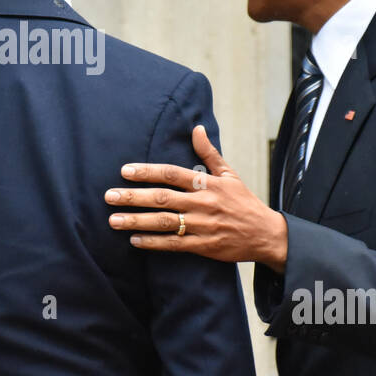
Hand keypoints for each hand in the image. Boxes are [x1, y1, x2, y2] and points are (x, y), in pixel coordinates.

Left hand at [105, 125, 287, 271]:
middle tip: (109, 195)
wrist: (265, 234)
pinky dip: (153, 243)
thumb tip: (196, 128)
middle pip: (163, 198)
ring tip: (114, 220)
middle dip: (134, 197)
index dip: (148, 172)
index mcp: (207, 184)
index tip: (125, 171)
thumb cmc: (244, 202)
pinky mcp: (203, 246)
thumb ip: (209, 153)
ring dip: (137, 221)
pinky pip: (174, 245)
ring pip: (164, 222)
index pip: (172, 174)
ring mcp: (202, 226)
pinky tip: (134, 240)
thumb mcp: (229, 174)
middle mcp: (202, 204)